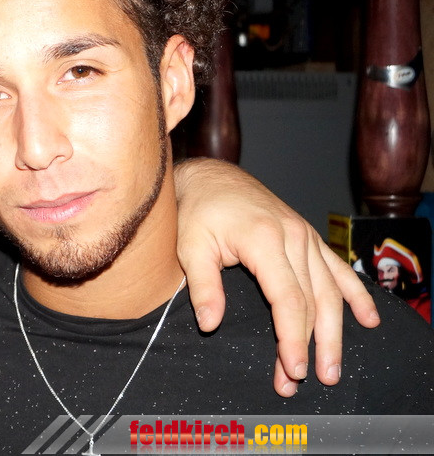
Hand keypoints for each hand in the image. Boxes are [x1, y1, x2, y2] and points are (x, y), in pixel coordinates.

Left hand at [172, 157, 380, 395]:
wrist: (209, 177)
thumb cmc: (197, 210)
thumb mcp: (189, 246)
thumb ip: (202, 286)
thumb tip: (210, 324)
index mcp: (265, 239)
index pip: (288, 299)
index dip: (293, 338)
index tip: (293, 368)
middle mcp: (293, 236)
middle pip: (313, 300)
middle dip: (313, 344)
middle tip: (310, 379)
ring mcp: (304, 235)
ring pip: (330, 290)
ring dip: (334, 331)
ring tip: (333, 367)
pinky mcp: (306, 236)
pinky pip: (337, 268)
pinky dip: (355, 295)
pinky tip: (368, 319)